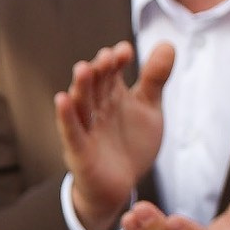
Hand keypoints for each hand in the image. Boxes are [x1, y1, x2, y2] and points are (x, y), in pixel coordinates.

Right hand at [55, 40, 174, 229]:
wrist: (120, 185)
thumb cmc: (130, 144)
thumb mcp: (149, 108)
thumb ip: (154, 78)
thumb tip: (167, 43)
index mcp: (111, 96)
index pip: (111, 73)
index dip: (117, 61)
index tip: (126, 51)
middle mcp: (96, 109)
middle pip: (95, 85)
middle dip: (100, 70)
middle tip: (108, 56)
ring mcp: (86, 129)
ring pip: (81, 104)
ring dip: (81, 86)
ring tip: (83, 68)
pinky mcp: (79, 150)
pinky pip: (71, 131)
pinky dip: (66, 116)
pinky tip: (62, 99)